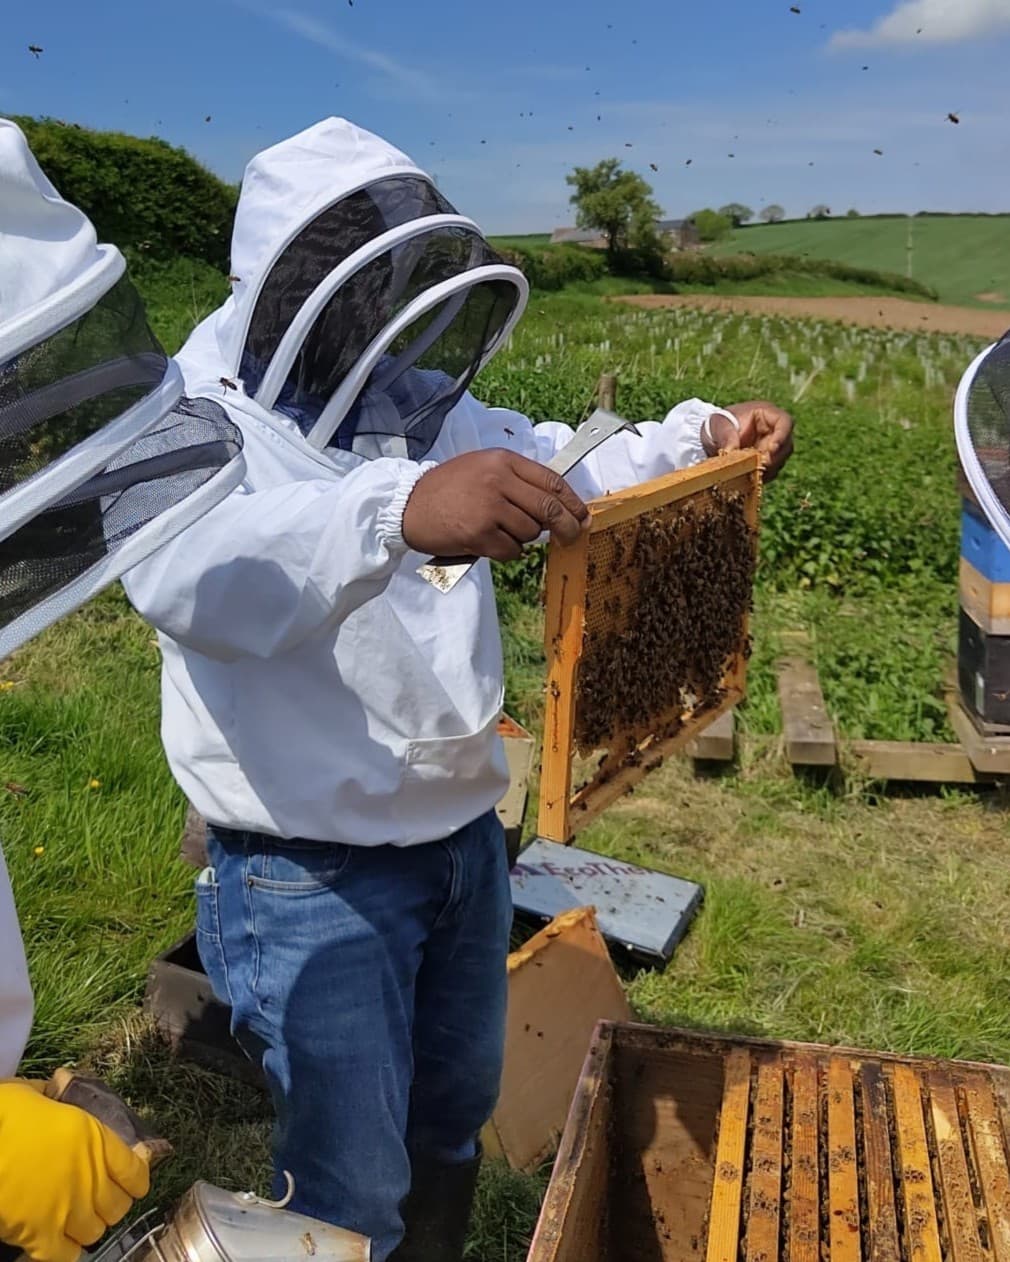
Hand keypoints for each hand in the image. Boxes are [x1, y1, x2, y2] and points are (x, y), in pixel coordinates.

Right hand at [0, 1080, 149, 1261]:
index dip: (134, 1180)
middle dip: (109, 1206)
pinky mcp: (41, 1235)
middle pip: (119, 1207)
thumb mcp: (37, 1093)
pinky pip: (66, 1255)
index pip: (136, 1171)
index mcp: (96, 1139)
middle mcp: (90, 1177)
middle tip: (96, 1202)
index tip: (129, 1183)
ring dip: (87, 1228)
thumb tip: (59, 1085)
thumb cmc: (5, 1116)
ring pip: (96, 1233)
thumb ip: (58, 1094)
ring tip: (74, 1220)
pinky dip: (64, 1251)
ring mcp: (68, 1209)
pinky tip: (54, 1241)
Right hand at [403, 449, 588, 560]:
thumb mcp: (482, 468)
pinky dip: (507, 552)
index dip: (573, 501)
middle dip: (568, 527)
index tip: (583, 515)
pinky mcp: (479, 533)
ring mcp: (489, 507)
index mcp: (502, 460)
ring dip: (523, 538)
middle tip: (573, 537)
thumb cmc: (448, 489)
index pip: (552, 481)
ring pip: (530, 532)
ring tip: (501, 532)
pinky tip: (491, 544)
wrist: (408, 505)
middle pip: (549, 508)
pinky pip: (512, 550)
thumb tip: (556, 504)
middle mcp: (498, 480)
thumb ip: (516, 480)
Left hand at [702, 401, 794, 481]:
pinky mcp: (767, 462)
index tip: (771, 449)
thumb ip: (726, 436)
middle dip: (774, 458)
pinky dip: (760, 476)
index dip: (782, 435)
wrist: (712, 438)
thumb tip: (731, 452)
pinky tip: (747, 477)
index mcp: (767, 414)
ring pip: (780, 461)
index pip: (785, 421)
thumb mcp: (718, 425)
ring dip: (767, 469)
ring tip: (748, 472)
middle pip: (786, 445)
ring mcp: (772, 447)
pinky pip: (770, 472)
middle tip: (758, 466)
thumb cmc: (718, 424)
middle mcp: (774, 431)